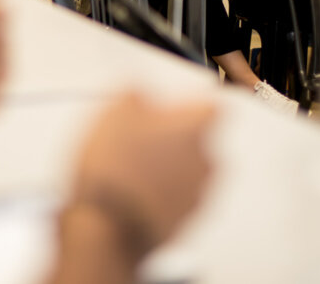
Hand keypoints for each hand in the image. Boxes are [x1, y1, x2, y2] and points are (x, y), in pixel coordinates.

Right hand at [66, 93, 215, 254]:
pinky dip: (159, 194)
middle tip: (142, 136)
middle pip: (199, 142)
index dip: (190, 102)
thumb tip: (138, 89)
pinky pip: (174, 200)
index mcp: (195, 129)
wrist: (107, 229)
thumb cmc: (115, 173)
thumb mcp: (114, 112)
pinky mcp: (181, 224)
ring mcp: (196, 197)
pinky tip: (131, 192)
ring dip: (166, 168)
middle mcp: (205, 163)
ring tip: (131, 167)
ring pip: (187, 172)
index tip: (173, 103)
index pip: (212, 105)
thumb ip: (135, 92)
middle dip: (174, 139)